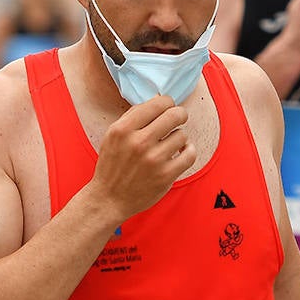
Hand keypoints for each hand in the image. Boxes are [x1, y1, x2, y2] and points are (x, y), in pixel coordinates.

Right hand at [87, 96, 195, 220]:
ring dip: (179, 137)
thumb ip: (133, 117)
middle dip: (179, 114)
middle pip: (174, 115)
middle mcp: (138, 142)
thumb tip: (158, 100)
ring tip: (170, 143)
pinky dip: (188, 151)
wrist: (109, 199)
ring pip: (182, 134)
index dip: (167, 102)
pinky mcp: (165, 175)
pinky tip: (181, 152)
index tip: (168, 107)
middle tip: (178, 118)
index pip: (158, 103)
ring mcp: (153, 160)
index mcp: (123, 129)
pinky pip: (190, 154)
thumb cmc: (112, 165)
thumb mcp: (112, 136)